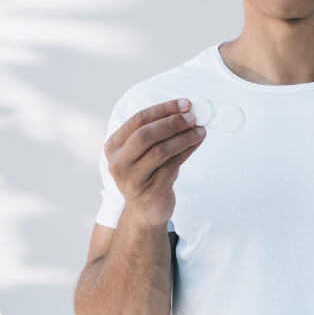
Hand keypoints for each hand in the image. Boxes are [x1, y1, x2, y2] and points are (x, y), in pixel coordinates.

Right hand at [104, 98, 206, 228]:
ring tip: (200, 130)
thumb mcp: (144, 151)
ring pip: (160, 151)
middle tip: (192, 117)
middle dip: (172, 122)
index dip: (163, 109)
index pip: (138, 120)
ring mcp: (132, 179)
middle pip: (145, 135)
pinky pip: (172, 166)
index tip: (185, 103)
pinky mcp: (150, 191)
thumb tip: (186, 111)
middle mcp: (118, 163)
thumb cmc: (148, 173)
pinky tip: (197, 143)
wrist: (145, 210)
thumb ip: (158, 132)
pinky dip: (187, 151)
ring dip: (184, 137)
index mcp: (113, 146)